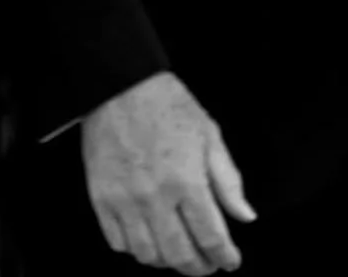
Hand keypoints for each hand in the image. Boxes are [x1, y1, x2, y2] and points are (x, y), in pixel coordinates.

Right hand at [82, 72, 255, 273]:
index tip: (231, 261)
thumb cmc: (169, 106)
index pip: (211, 236)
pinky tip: (150, 239)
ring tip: (181, 252)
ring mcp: (125, 203)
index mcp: (187, 180)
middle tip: (209, 264)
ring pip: (148, 255)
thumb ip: (228, 180)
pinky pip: (119, 243)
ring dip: (169, 262)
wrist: (121, 87)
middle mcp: (156, 198)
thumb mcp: (209, 135)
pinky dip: (137, 250)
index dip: (225, 255)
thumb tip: (245, 216)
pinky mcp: (102, 201)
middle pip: (179, 254)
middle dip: (199, 267)